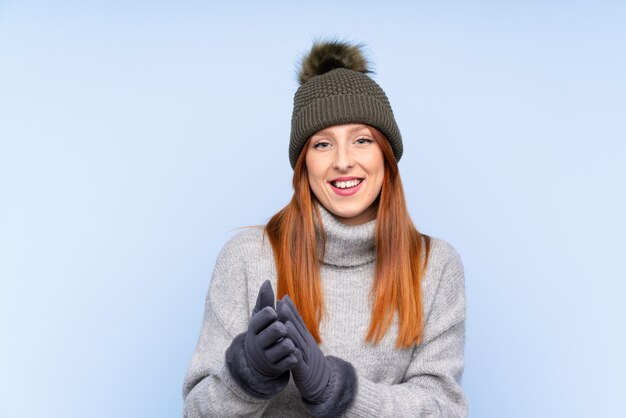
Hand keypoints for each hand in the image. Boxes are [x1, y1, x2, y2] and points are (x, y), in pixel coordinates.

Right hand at [225, 280, 297, 398]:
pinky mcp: (277, 368)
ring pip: (286, 346)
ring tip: (290, 341)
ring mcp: (267, 357)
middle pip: (277, 330)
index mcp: (253, 329)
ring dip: (291, 342)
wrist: (259, 361)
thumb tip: (267, 281)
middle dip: (283, 327)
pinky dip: (294, 356)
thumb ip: (264, 301)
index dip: (270, 313)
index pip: (262, 317)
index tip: (274, 313)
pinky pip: (290, 361)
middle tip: (283, 328)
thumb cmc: (262, 332)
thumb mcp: (260, 317)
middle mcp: (258, 344)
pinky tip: (294, 353)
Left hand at [276, 295, 330, 401]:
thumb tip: (291, 318)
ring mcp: (307, 357)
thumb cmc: (310, 363)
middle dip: (290, 315)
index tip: (283, 298)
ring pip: (299, 342)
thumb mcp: (305, 345)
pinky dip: (295, 352)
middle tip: (281, 302)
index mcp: (305, 339)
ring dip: (292, 331)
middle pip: (298, 328)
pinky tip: (290, 347)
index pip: (298, 322)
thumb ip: (299, 332)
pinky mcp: (304, 370)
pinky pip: (300, 360)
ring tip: (284, 320)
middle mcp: (307, 345)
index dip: (291, 310)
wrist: (323, 382)